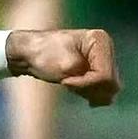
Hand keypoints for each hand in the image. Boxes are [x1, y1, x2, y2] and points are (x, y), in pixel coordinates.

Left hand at [6, 29, 120, 106]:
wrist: (26, 53)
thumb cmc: (42, 54)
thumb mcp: (68, 67)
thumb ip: (92, 81)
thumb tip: (108, 98)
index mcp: (100, 40)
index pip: (105, 75)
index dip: (85, 83)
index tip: (66, 80)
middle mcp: (106, 48)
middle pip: (111, 83)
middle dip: (88, 88)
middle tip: (67, 82)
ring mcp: (103, 59)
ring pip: (108, 89)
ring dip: (88, 92)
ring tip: (69, 82)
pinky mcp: (98, 69)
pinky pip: (103, 91)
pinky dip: (90, 93)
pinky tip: (74, 88)